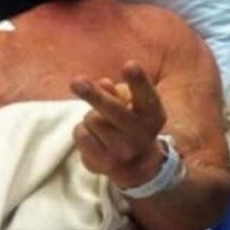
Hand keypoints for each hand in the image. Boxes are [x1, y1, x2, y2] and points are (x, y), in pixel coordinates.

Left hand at [70, 61, 167, 188]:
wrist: (135, 164)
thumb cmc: (130, 122)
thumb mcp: (131, 105)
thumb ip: (118, 93)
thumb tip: (103, 84)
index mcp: (153, 114)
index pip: (146, 94)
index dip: (137, 80)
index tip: (129, 65)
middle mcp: (142, 133)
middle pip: (112, 109)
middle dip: (94, 95)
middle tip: (76, 81)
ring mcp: (124, 150)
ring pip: (92, 119)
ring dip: (90, 116)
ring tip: (100, 122)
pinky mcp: (105, 162)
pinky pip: (81, 134)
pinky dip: (81, 130)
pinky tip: (92, 135)